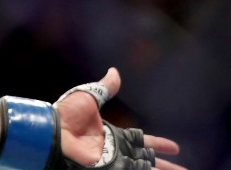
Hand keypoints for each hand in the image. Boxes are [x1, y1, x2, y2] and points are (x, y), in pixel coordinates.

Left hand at [55, 68, 185, 169]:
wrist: (54, 131)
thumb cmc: (68, 114)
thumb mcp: (89, 97)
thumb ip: (104, 87)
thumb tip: (114, 71)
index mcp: (113, 135)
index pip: (143, 141)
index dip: (159, 145)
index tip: (176, 148)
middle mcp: (116, 150)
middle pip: (148, 160)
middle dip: (167, 166)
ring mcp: (113, 161)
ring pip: (145, 169)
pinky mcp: (110, 168)